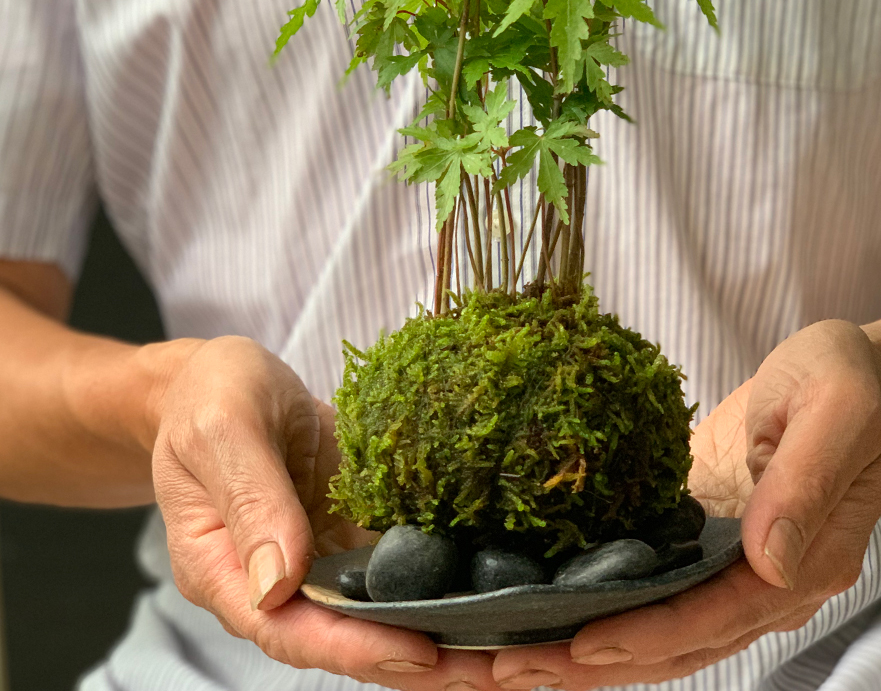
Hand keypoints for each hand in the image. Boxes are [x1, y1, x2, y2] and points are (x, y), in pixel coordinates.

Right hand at [150, 335, 501, 690]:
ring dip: (442, 635)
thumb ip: (251, 501)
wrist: (223, 377)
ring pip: (378, 615)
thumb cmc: (210, 395)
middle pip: (344, 639)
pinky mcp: (348, 532)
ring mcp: (315, 558)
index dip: (355, 646)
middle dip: (418, 662)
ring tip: (512, 654)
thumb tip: (277, 583)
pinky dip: (441, 587)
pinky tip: (494, 595)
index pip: (290, 629)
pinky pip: (395, 569)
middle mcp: (273, 580)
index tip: (417, 651)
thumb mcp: (223, 431)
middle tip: (494, 669)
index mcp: (222, 568)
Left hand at [491, 320, 880, 689]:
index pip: (718, 616)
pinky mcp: (706, 535)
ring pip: (660, 625)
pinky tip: (552, 609)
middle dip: (597, 661)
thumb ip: (805, 486)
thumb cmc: (849, 382)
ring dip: (591, 649)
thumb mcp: (838, 414)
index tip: (583, 645)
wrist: (855, 373)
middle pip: (678, 640)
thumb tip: (771, 561)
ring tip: (512, 658)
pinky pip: (655, 584)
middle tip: (511, 666)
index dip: (650, 634)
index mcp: (807, 560)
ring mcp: (734, 562)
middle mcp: (767, 579)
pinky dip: (606, 605)